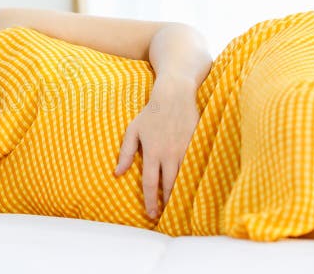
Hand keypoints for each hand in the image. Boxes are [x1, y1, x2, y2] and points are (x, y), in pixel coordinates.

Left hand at [114, 80, 199, 218]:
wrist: (174, 96)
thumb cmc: (150, 113)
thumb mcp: (132, 131)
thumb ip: (126, 153)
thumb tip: (117, 173)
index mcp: (153, 152)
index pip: (151, 183)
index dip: (150, 200)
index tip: (151, 214)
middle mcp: (169, 155)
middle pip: (169, 185)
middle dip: (166, 202)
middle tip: (164, 215)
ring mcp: (184, 151)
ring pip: (183, 178)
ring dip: (179, 193)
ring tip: (176, 206)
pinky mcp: (196, 146)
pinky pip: (194, 168)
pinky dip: (191, 180)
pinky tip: (189, 188)